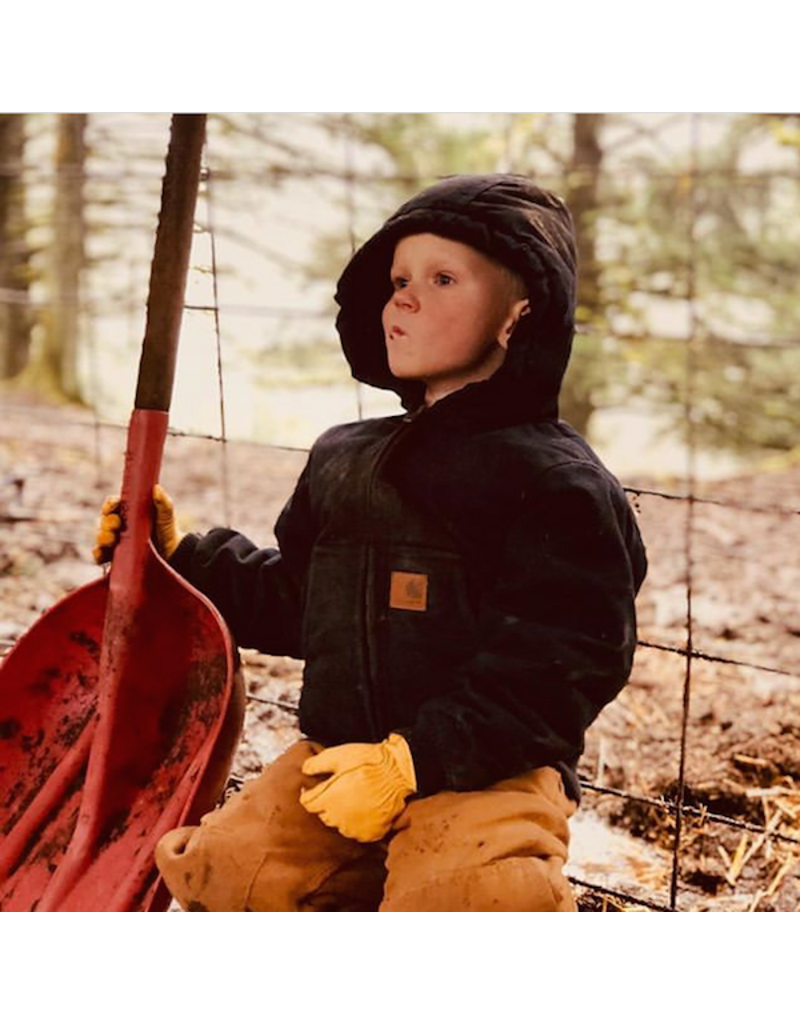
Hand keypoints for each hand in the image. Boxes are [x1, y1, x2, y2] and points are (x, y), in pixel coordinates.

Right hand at [92, 484, 185, 563]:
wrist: (173, 552)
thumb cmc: (167, 529)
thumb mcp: (166, 514)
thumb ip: (163, 502)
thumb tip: (157, 489)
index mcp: (128, 510)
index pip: (113, 504)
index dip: (109, 505)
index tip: (111, 508)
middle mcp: (119, 524)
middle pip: (105, 521)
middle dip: (107, 523)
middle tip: (116, 526)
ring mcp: (116, 540)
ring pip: (102, 537)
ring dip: (103, 538)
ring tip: (111, 540)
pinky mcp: (116, 556)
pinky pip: (101, 555)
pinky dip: (98, 554)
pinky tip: (101, 555)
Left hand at [299, 733, 416, 842]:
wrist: (399, 771)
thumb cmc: (369, 761)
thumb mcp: (339, 755)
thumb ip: (317, 764)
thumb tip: (304, 770)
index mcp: (328, 799)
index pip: (307, 803)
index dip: (309, 792)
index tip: (314, 786)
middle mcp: (339, 817)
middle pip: (323, 814)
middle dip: (326, 802)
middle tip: (339, 788)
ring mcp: (355, 828)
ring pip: (339, 824)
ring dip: (342, 813)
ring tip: (354, 797)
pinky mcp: (370, 833)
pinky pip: (357, 831)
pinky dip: (357, 822)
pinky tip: (364, 808)